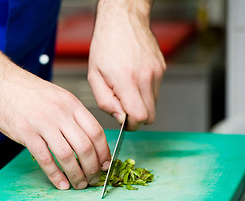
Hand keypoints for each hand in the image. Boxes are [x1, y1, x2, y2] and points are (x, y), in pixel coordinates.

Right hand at [0, 70, 110, 189]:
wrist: (2, 82)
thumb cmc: (31, 92)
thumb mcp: (59, 96)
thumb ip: (74, 116)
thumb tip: (89, 140)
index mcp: (72, 104)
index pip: (96, 132)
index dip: (104, 153)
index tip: (106, 164)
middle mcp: (60, 113)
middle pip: (85, 147)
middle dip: (93, 168)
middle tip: (94, 179)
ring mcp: (43, 123)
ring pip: (67, 156)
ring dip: (76, 175)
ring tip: (79, 184)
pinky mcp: (26, 134)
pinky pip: (45, 160)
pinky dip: (55, 175)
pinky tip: (61, 183)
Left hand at [88, 0, 165, 130]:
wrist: (123, 20)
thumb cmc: (105, 45)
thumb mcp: (94, 75)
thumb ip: (105, 101)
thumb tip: (119, 118)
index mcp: (127, 80)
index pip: (140, 117)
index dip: (131, 124)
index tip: (123, 120)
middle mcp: (146, 77)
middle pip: (151, 116)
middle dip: (137, 117)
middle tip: (123, 106)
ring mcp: (156, 72)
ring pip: (154, 104)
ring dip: (141, 103)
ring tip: (126, 87)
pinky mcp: (162, 68)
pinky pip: (156, 90)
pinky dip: (145, 91)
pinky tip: (133, 78)